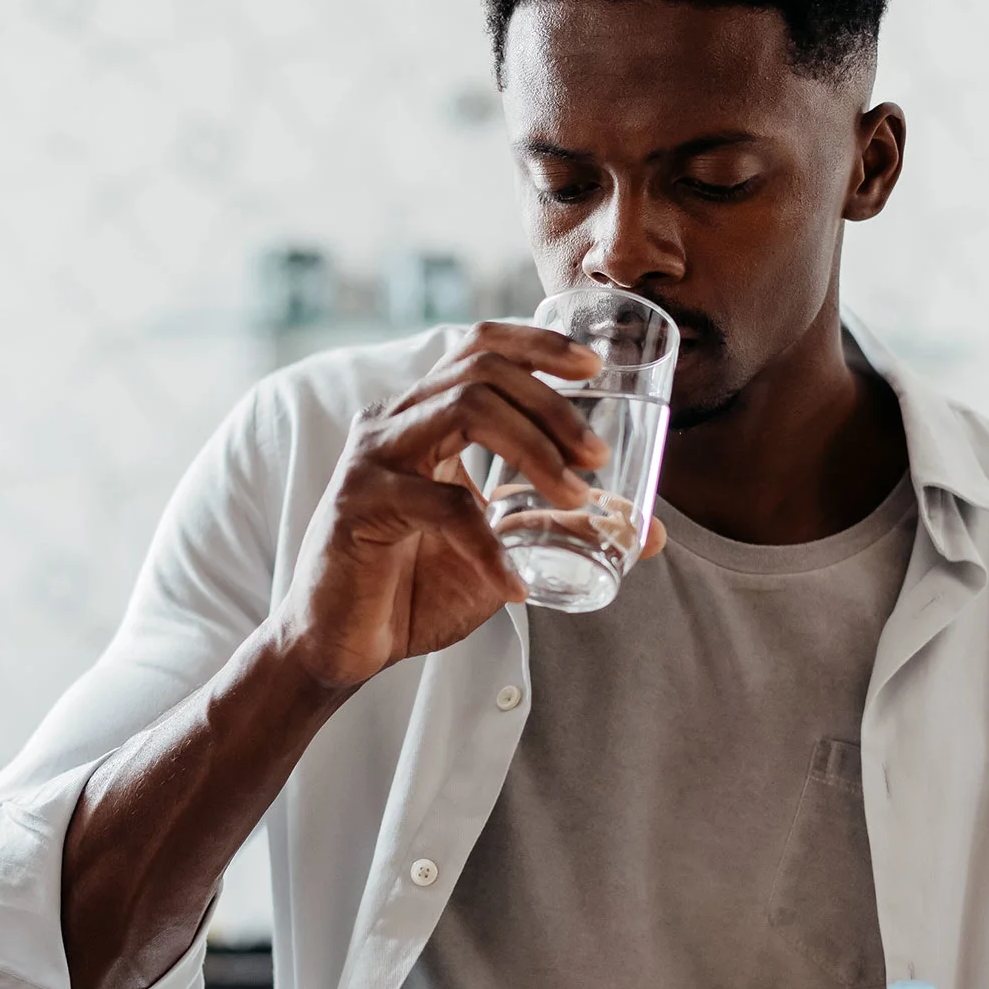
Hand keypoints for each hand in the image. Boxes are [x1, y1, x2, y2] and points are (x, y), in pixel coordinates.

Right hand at [273, 322, 664, 691]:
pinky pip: (443, 506)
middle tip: (597, 455)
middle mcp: (393, 422)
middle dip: (552, 406)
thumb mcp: (503, 550)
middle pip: (482, 370)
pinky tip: (516, 587)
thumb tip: (650, 531)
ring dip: (534, 449)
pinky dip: (490, 546)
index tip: (594, 369)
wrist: (339, 644)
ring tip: (576, 498)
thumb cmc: (413, 587)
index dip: (538, 344)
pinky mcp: (360, 506)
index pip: (479, 346)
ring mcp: (372, 459)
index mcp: (422, 416)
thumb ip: (564, 531)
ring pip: (465, 411)